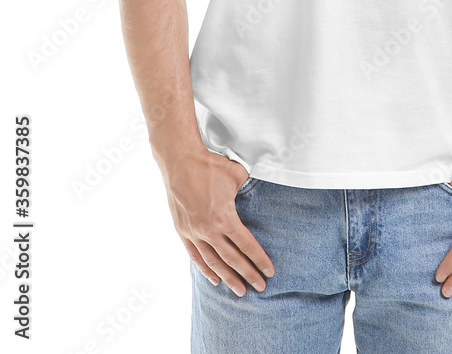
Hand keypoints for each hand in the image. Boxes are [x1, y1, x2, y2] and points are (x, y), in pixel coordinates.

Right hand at [157, 148, 274, 296]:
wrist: (180, 161)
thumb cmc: (210, 166)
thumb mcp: (237, 174)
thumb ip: (250, 187)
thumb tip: (261, 188)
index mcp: (224, 217)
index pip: (246, 245)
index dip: (259, 260)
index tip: (269, 272)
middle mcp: (208, 230)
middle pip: (232, 259)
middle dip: (248, 274)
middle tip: (260, 287)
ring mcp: (193, 232)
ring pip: (213, 262)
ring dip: (228, 278)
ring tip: (240, 291)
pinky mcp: (182, 231)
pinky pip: (195, 256)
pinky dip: (205, 270)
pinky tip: (215, 279)